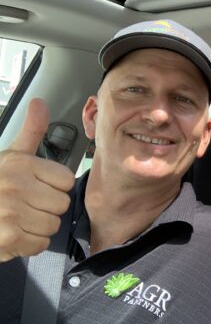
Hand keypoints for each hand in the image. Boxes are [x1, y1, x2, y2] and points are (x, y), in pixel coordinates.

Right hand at [0, 98, 74, 261]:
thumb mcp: (10, 155)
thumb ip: (31, 132)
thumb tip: (39, 102)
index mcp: (21, 164)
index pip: (66, 180)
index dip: (54, 187)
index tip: (37, 187)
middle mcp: (15, 185)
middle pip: (62, 204)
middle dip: (47, 208)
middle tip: (26, 205)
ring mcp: (11, 212)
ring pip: (53, 225)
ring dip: (38, 227)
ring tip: (19, 219)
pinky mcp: (9, 237)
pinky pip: (40, 243)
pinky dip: (29, 244)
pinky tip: (14, 234)